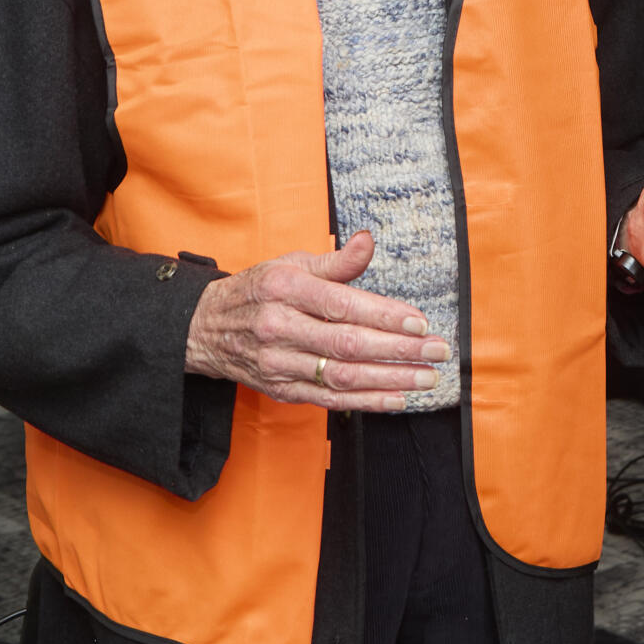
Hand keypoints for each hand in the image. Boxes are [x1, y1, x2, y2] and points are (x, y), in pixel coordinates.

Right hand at [184, 230, 447, 411]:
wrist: (206, 328)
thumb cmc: (258, 291)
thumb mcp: (291, 264)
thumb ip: (336, 262)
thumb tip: (368, 241)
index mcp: (284, 289)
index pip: (343, 305)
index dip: (385, 315)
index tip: (420, 322)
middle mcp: (279, 328)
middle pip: (348, 344)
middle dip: (399, 349)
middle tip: (437, 350)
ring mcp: (279, 364)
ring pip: (342, 376)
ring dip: (390, 380)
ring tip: (426, 377)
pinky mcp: (282, 390)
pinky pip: (331, 400)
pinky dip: (367, 402)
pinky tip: (398, 398)